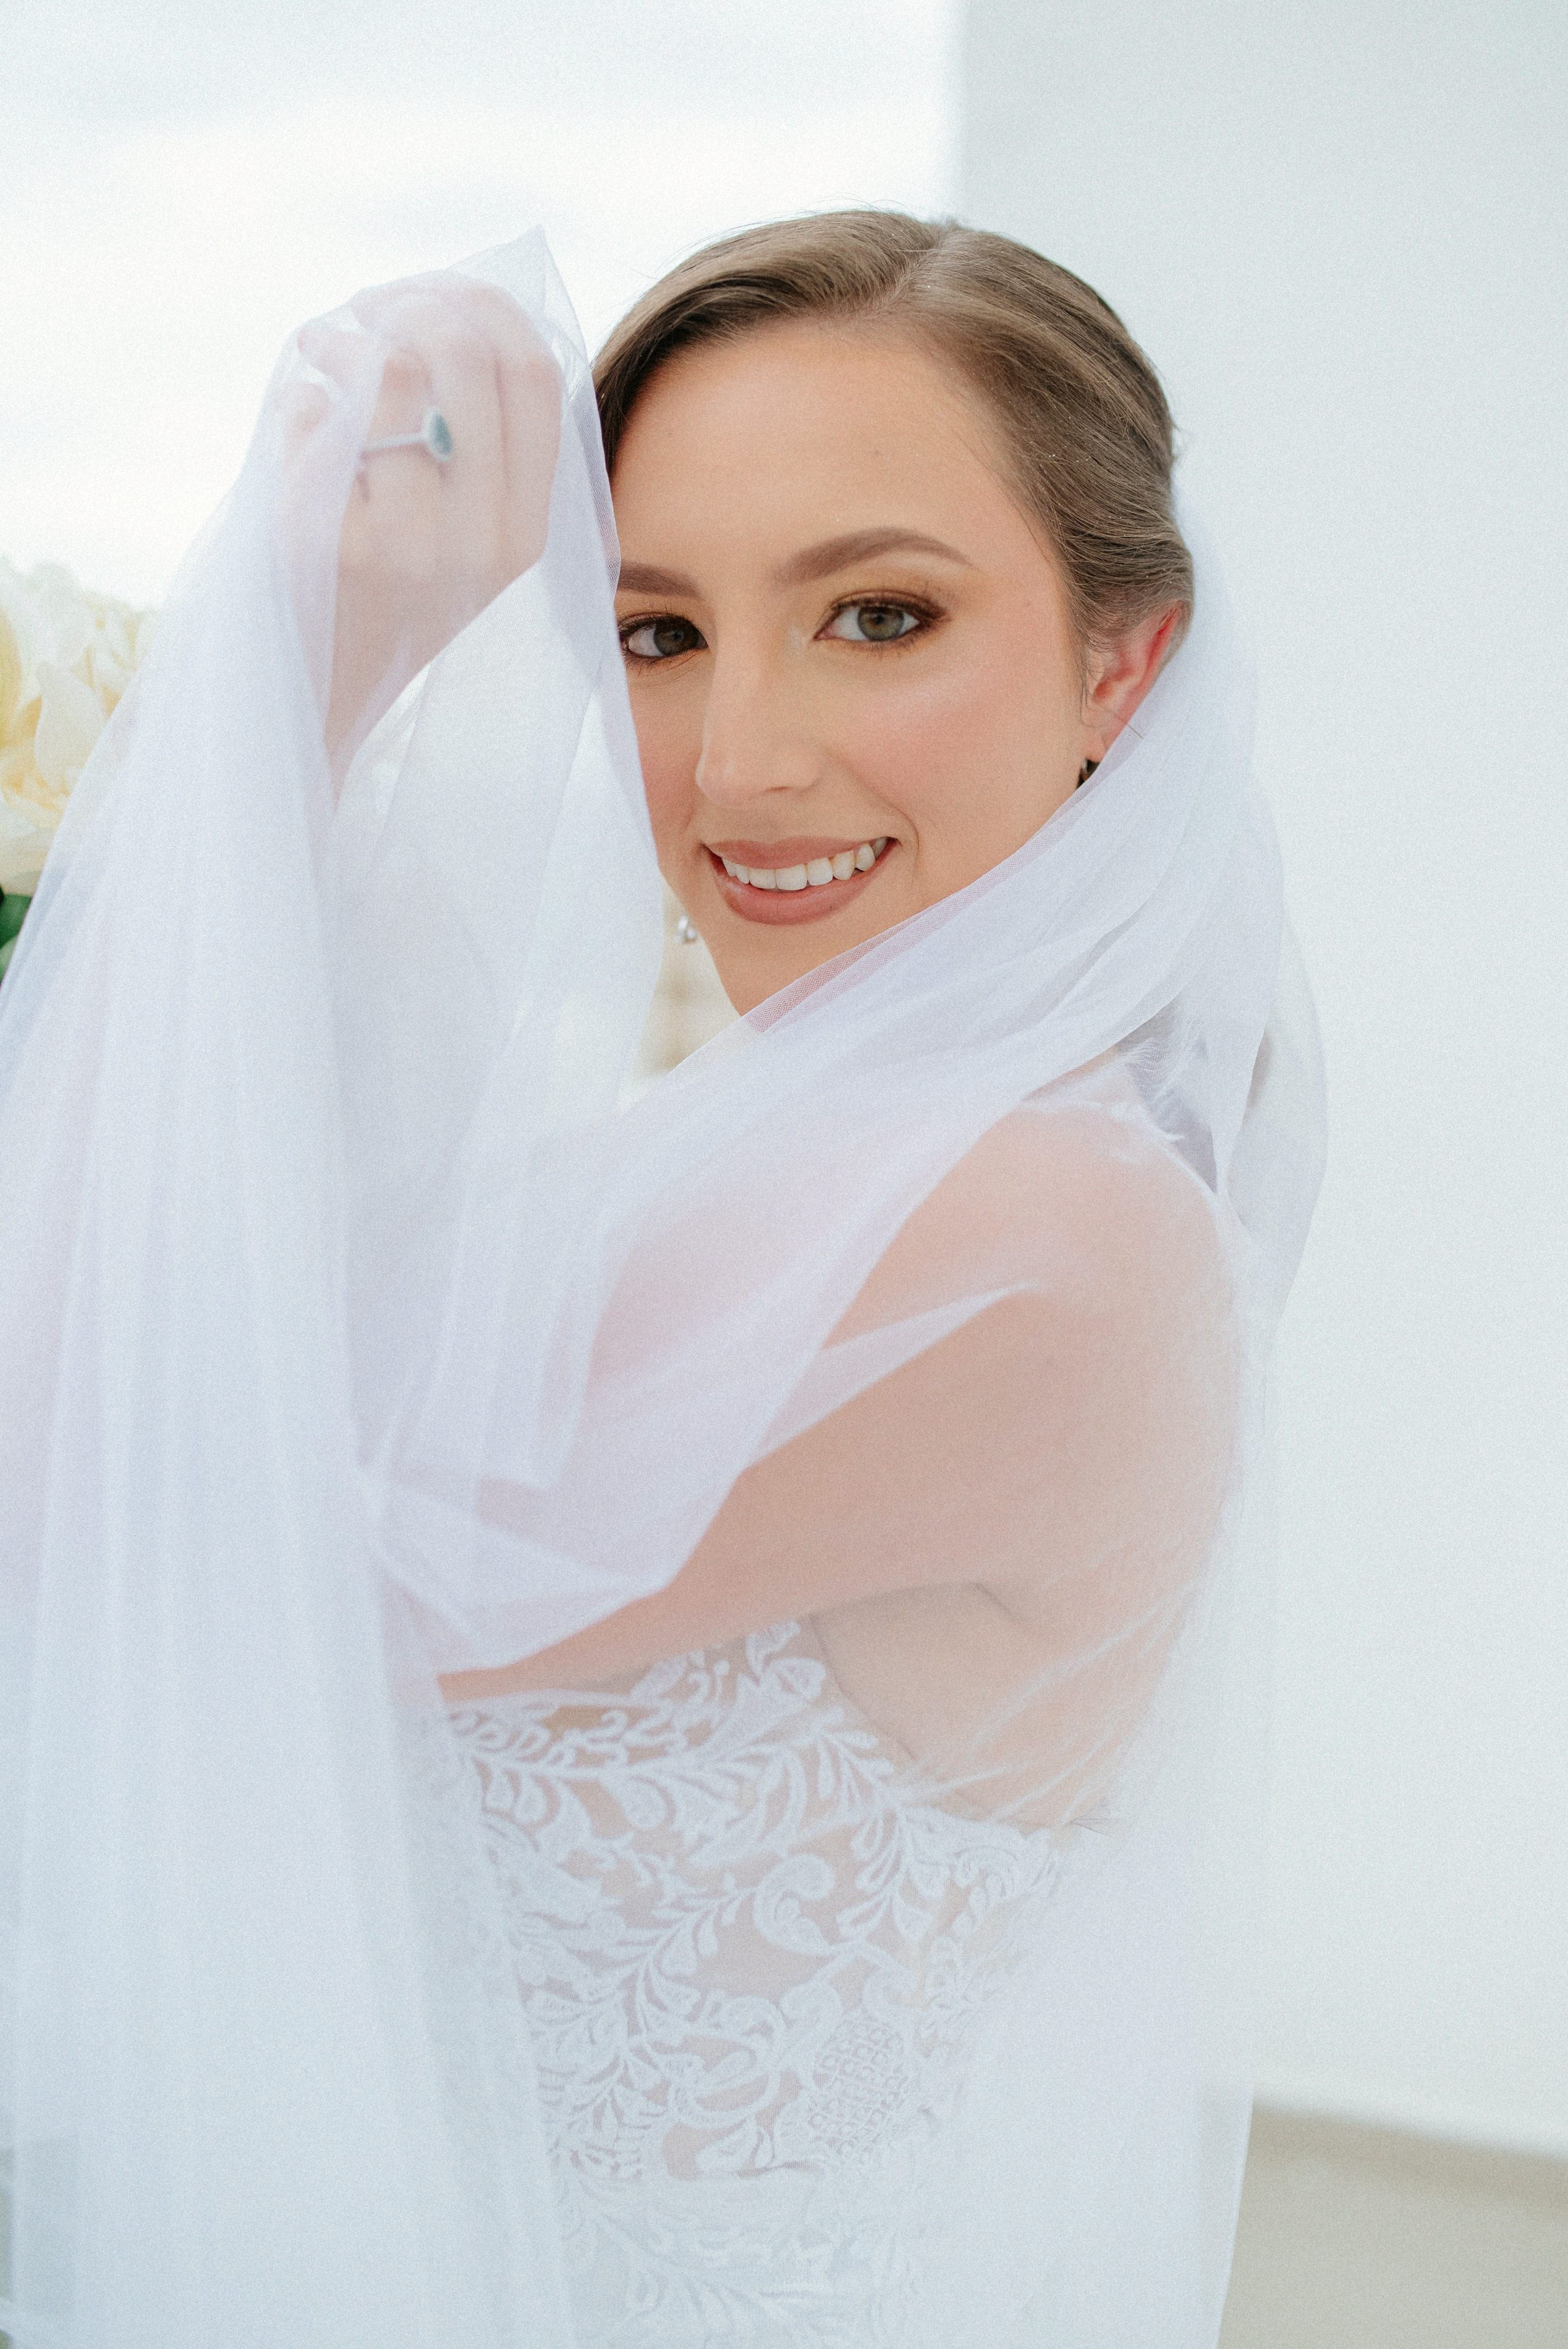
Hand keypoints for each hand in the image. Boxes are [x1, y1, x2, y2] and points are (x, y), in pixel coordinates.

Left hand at [292, 278, 563, 771]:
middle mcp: (481, 542)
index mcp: (527, 531)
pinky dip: (298, 403)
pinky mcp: (329, 542)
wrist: (320, 690)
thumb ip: (480, 445)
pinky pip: (315, 414)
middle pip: (467, 355)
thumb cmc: (386, 591)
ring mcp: (407, 544)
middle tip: (366, 310)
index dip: (487, 305)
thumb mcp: (464, 534)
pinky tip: (297, 429)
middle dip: (410, 302)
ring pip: (390, 372)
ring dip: (344, 337)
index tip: (438, 294)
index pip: (538, 374)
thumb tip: (459, 304)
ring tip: (320, 348)